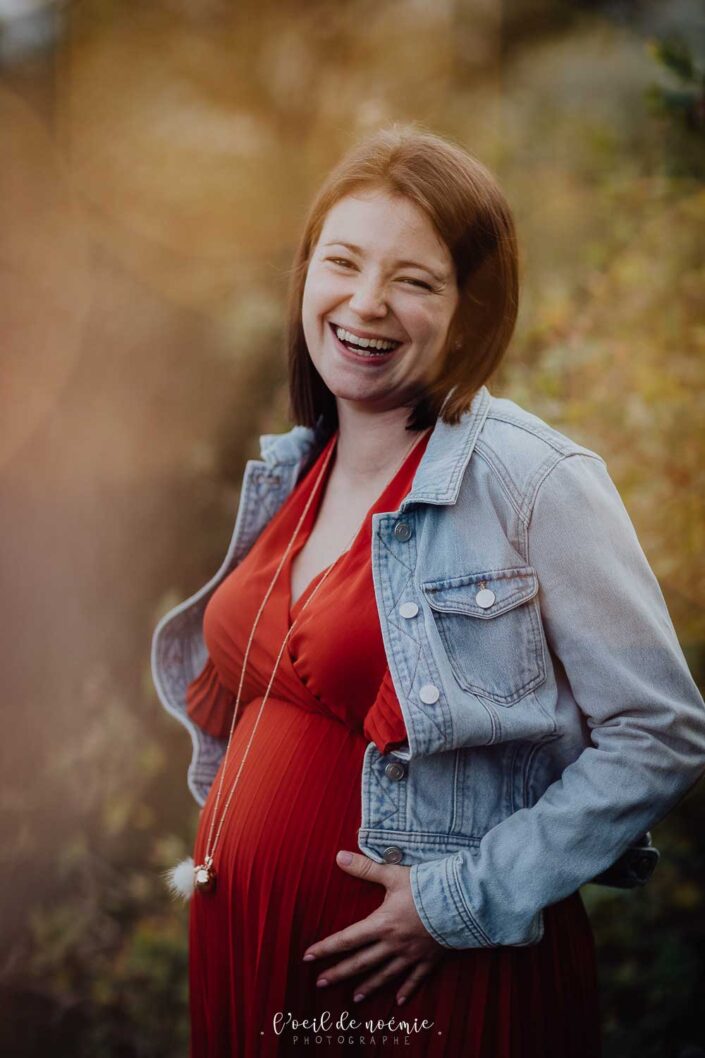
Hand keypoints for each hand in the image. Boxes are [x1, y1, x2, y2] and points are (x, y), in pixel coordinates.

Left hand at [302, 849, 445, 1006]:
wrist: (462, 903)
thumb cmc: (426, 887)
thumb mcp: (393, 874)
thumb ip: (365, 868)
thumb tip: (338, 856)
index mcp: (382, 924)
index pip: (347, 939)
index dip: (326, 948)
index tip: (308, 957)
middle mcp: (393, 944)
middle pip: (361, 963)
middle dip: (339, 973)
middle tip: (320, 984)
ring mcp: (411, 955)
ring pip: (385, 975)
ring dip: (368, 987)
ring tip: (354, 998)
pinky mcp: (429, 960)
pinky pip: (415, 979)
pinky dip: (407, 990)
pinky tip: (399, 1002)